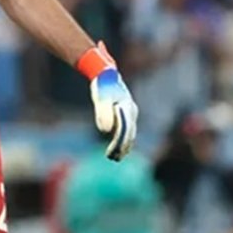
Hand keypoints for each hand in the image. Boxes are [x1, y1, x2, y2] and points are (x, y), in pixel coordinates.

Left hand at [87, 44, 137, 160]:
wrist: (106, 74)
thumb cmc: (103, 85)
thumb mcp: (101, 98)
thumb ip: (103, 113)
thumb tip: (105, 131)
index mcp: (127, 108)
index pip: (125, 130)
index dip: (119, 143)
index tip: (112, 153)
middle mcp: (131, 112)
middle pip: (129, 133)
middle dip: (122, 147)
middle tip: (113, 158)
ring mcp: (130, 113)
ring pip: (129, 133)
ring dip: (124, 145)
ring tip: (115, 157)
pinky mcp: (125, 113)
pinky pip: (126, 129)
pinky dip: (123, 139)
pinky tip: (117, 147)